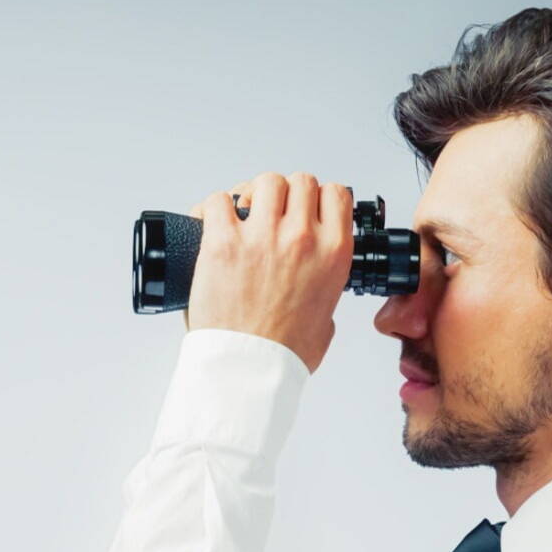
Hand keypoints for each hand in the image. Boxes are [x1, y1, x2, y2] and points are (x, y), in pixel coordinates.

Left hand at [182, 172, 354, 373]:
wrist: (248, 369)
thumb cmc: (283, 353)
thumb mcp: (327, 318)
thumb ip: (326, 291)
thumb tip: (317, 284)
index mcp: (333, 253)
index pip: (336, 194)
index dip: (320, 197)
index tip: (309, 207)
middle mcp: (301, 238)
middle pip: (299, 181)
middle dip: (287, 194)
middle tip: (274, 212)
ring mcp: (262, 237)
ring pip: (263, 182)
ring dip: (254, 193)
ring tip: (245, 215)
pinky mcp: (223, 242)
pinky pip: (218, 201)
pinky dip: (214, 208)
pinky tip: (214, 223)